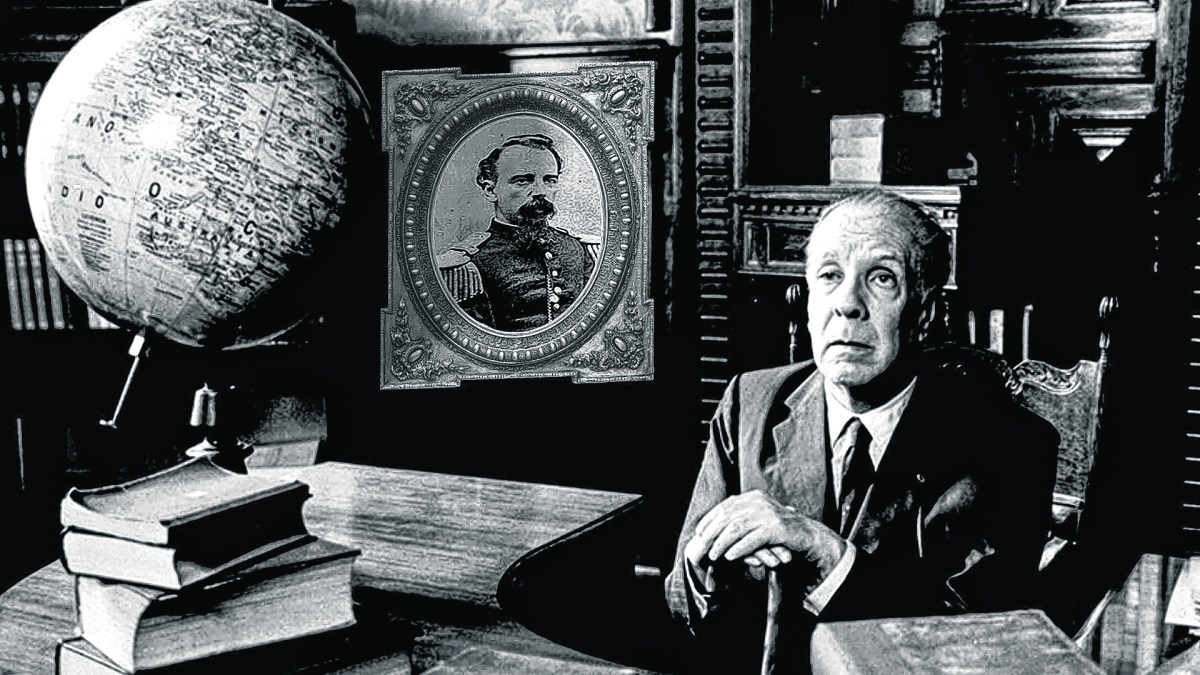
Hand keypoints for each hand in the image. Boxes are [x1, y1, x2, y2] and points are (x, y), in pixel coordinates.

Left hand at [689, 490, 846, 579]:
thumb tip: (716, 525)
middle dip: (712, 533)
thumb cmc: (780, 530)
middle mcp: (758, 502)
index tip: (699, 533)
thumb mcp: (759, 518)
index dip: (710, 520)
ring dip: (722, 543)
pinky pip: (752, 539)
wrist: (808, 534)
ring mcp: (767, 514)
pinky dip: (739, 548)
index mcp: (752, 497)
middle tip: (701, 547)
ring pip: (737, 528)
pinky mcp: (775, 528)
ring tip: (714, 555)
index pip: (724, 507)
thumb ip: (742, 517)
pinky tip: (730, 556)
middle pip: (727, 517)